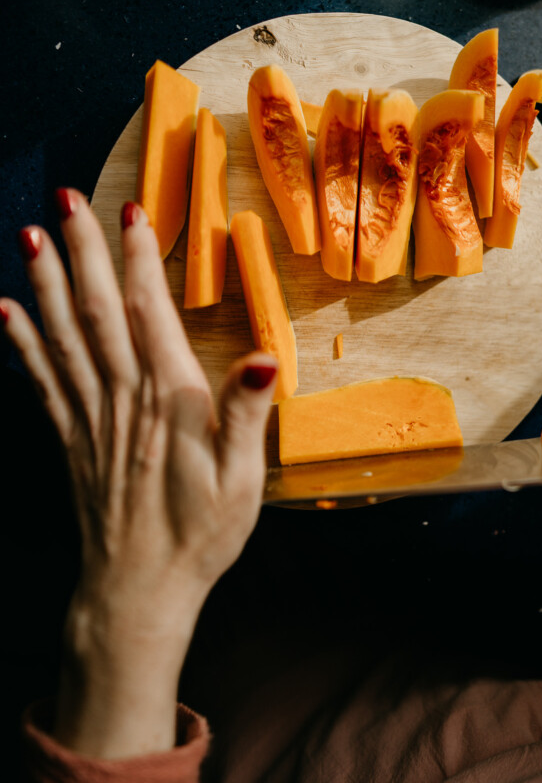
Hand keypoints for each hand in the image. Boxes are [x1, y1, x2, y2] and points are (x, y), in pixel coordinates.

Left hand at [1, 190, 276, 756]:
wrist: (138, 592)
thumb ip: (246, 414)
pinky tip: (2, 309)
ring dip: (43, 282)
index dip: (138, 261)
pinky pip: (39, 380)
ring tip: (29, 235)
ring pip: (61, 336)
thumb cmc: (199, 535)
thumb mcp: (243, 480)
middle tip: (66, 200)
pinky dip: (19, 342)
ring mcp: (88, 417)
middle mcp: (121, 398)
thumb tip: (264, 357)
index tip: (130, 214)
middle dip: (80, 252)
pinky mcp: (68, 438)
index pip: (149, 314)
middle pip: (96, 312)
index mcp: (168, 401)